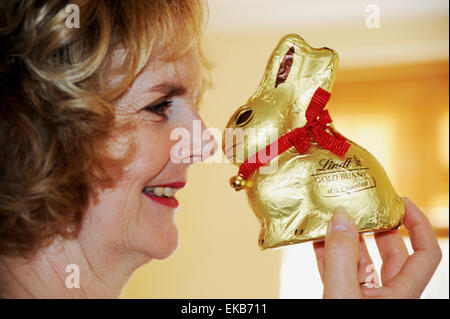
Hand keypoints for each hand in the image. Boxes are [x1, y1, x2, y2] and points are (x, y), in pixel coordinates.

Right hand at [313, 197, 441, 297]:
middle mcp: (386, 295)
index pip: (425, 253)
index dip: (419, 224)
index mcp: (401, 294)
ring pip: (360, 262)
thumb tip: (341, 217)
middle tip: (360, 205)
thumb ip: (341, 257)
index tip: (401, 202)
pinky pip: (338, 273)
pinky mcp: (343, 299)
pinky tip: (317, 239)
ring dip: (345, 239)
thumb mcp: (343, 293)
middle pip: (391, 253)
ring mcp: (364, 298)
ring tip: (332, 217)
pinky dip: (327, 256)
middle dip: (375, 226)